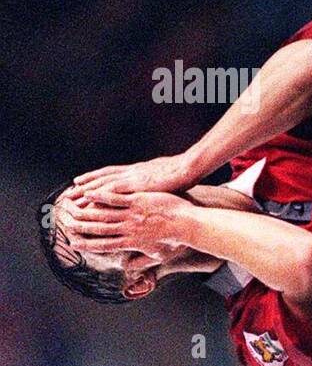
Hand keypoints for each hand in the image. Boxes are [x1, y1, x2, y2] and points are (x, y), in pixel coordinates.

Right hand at [63, 190, 193, 258]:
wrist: (189, 225)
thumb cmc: (176, 240)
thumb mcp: (159, 255)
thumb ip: (142, 261)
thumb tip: (128, 267)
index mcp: (131, 242)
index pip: (104, 245)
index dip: (88, 245)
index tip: (74, 244)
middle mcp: (128, 229)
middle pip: (99, 229)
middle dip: (81, 227)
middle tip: (67, 224)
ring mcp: (133, 214)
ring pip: (103, 213)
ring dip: (86, 211)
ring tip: (73, 209)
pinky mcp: (138, 200)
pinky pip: (116, 198)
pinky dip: (101, 196)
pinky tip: (89, 193)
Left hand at [70, 153, 201, 198]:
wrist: (188, 168)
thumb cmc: (181, 174)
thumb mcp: (163, 177)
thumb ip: (153, 181)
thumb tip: (150, 186)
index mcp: (137, 170)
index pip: (110, 174)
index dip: (95, 179)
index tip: (80, 183)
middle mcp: (130, 172)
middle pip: (102, 177)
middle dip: (85, 185)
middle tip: (69, 193)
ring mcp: (132, 177)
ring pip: (104, 182)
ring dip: (87, 189)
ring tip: (73, 197)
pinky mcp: (136, 183)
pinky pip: (114, 188)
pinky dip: (100, 192)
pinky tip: (89, 197)